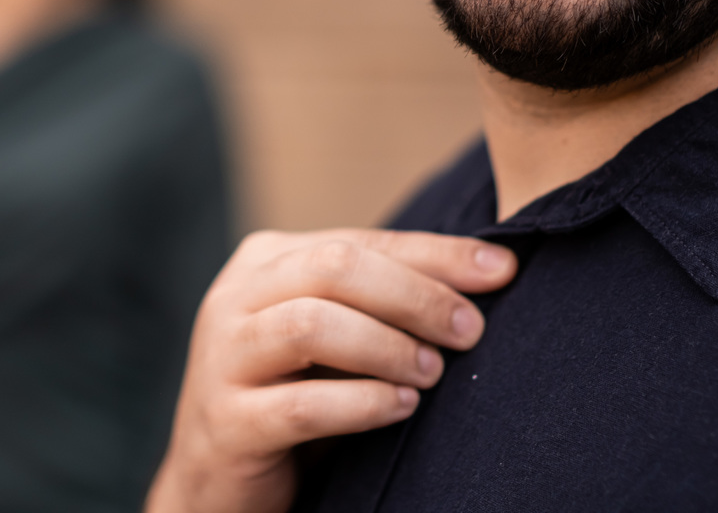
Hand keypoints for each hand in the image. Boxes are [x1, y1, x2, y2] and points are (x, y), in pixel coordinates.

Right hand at [145, 229, 517, 512]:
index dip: (434, 254)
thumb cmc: (292, 393)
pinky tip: (402, 408)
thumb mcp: (333, 335)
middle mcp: (235, 297)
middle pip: (335, 269)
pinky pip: (300, 405)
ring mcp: (222, 358)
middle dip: (415, 295)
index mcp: (265, 261)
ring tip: (433, 372)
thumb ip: (380, 300)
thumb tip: (486, 274)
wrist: (217, 477)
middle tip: (469, 330)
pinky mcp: (226, 421)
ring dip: (387, 346)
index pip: (360, 241)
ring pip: (312, 325)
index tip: (501, 271)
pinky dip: (362, 403)